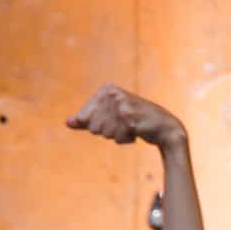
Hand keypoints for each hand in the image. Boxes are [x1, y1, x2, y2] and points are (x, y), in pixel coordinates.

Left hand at [66, 85, 185, 148]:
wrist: (163, 127)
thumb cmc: (133, 123)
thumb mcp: (107, 120)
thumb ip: (86, 121)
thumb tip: (67, 122)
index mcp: (105, 90)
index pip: (83, 118)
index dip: (96, 126)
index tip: (112, 120)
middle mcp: (112, 93)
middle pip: (92, 127)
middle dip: (107, 132)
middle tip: (122, 125)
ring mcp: (121, 103)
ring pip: (103, 132)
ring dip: (116, 135)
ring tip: (129, 127)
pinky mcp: (130, 114)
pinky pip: (116, 136)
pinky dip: (124, 139)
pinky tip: (135, 132)